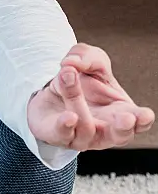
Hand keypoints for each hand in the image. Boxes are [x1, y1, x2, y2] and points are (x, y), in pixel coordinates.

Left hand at [26, 43, 154, 151]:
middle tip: (126, 118)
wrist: (49, 89)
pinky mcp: (59, 136)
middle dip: (124, 128)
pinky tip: (68, 116)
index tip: (145, 115)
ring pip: (87, 128)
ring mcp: (82, 136)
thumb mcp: (88, 60)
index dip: (143, 120)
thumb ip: (88, 57)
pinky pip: (63, 135)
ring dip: (77, 100)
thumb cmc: (80, 79)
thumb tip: (74, 62)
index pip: (138, 122)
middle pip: (120, 137)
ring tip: (69, 75)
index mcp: (120, 111)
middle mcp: (105, 129)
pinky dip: (65, 125)